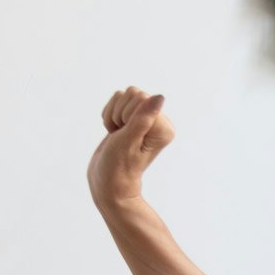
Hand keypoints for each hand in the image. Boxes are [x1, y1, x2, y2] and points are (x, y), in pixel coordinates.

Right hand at [87, 87, 174, 208]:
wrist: (109, 181)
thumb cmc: (119, 166)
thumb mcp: (129, 140)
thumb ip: (143, 118)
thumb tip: (160, 97)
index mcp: (165, 128)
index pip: (141, 97)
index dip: (127, 114)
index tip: (128, 136)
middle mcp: (159, 122)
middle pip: (133, 93)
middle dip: (119, 113)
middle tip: (122, 136)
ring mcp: (146, 120)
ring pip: (122, 95)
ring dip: (113, 114)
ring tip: (118, 136)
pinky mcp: (132, 119)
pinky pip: (115, 101)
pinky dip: (109, 116)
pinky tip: (114, 133)